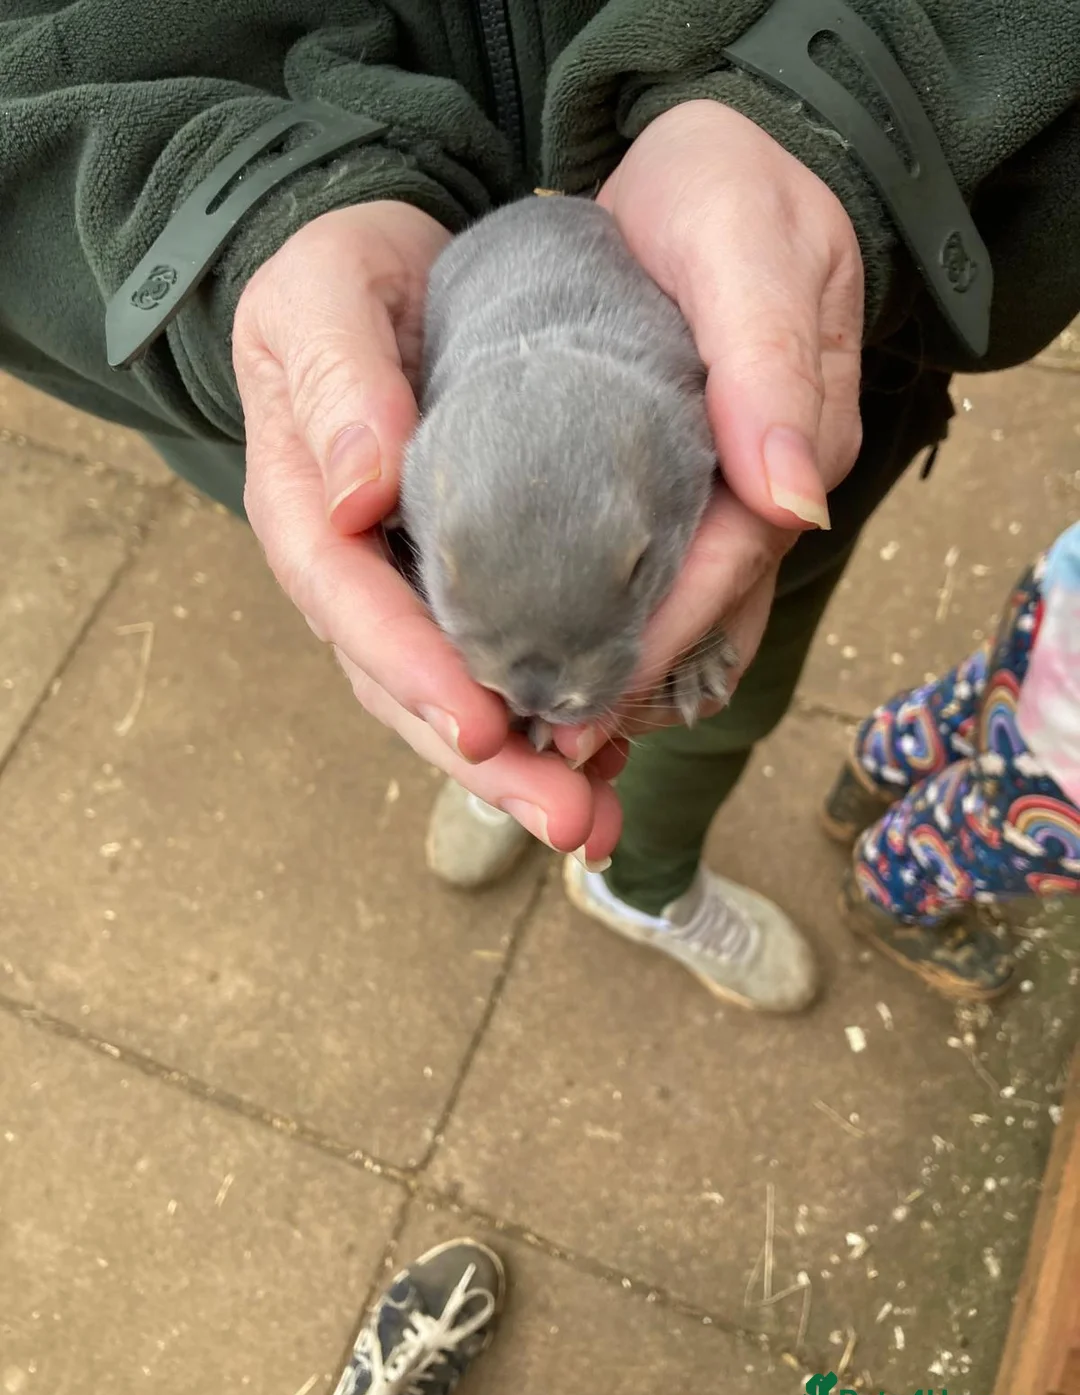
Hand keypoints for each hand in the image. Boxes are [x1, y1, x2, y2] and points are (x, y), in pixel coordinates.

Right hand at [234, 200, 621, 860]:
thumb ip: (338, 385)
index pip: (350, 606)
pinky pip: (501, 664)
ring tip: (599, 819)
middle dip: (485, 762)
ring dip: (526, 767)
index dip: (414, 673)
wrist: (396, 276)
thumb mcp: (324, 296)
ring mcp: (409, 589)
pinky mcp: (468, 587)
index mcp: (306, 510)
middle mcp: (354, 572)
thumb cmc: (347, 279)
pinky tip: (610, 757)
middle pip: (406, 687)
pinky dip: (553, 718)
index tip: (484, 728)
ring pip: (456, 696)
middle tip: (567, 819)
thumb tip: (359, 495)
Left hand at [552, 100, 862, 757]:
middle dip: (623, 693)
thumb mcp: (749, 244)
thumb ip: (770, 364)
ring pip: (673, 623)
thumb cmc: (731, 193)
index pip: (722, 568)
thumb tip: (794, 500)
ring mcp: (719, 504)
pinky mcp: (672, 498)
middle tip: (548, 761)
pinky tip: (542, 675)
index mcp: (789, 449)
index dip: (653, 641)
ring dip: (608, 687)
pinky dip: (596, 637)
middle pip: (698, 622)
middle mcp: (760, 497)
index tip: (578, 702)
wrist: (706, 170)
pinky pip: (643, 588)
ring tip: (537, 745)